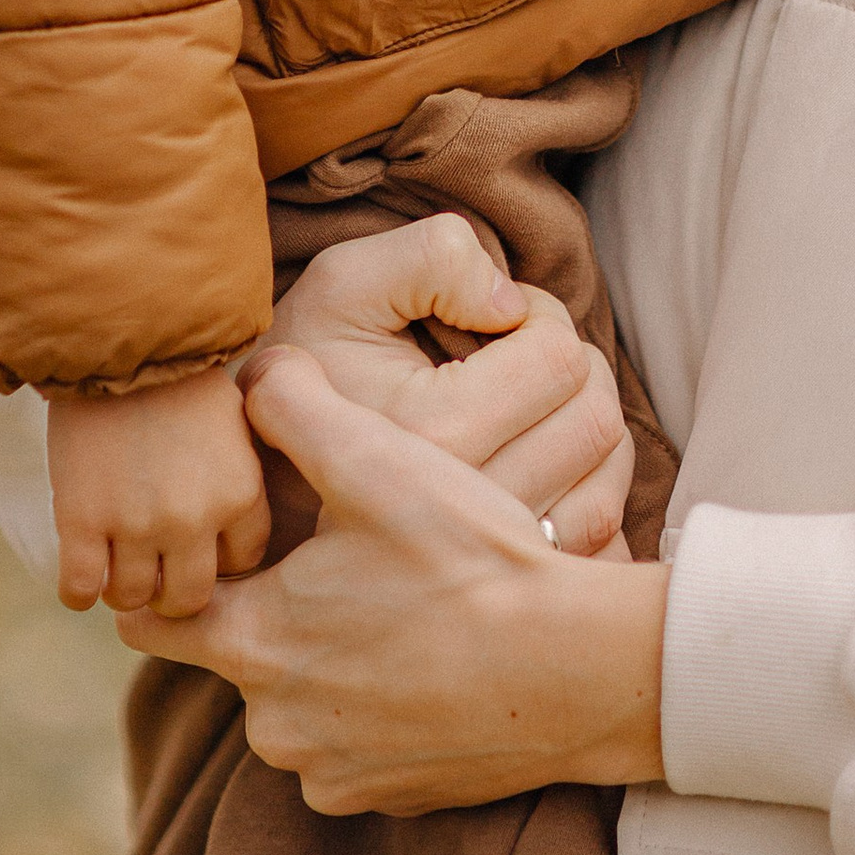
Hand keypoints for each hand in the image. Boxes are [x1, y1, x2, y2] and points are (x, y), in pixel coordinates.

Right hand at [46, 365, 271, 617]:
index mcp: (241, 492)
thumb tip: (226, 523)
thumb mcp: (233, 420)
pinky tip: (81, 570)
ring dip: (122, 588)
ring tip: (113, 563)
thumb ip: (235, 471)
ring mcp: (137, 524)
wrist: (119, 333)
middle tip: (152, 570)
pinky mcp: (82, 521)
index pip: (241, 564)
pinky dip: (77, 590)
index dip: (216, 558)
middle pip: (187, 598)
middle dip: (170, 590)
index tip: (197, 544)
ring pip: (132, 599)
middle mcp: (195, 518)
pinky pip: (80, 590)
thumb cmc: (178, 370)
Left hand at [115, 345, 665, 812]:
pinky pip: (351, 747)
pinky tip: (429, 661)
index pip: (151, 619)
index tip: (215, 547)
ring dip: (328, 662)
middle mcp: (272, 724)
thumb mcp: (377, 461)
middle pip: (237, 655)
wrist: (575, 672)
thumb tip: (250, 375)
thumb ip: (294, 409)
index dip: (176, 575)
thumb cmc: (471, 561)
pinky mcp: (382, 799)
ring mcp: (328, 772)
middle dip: (273, 611)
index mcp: (252, 642)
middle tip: (343, 562)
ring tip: (397, 606)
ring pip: (297, 702)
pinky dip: (376, 710)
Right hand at [271, 217, 633, 556]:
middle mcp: (467, 510)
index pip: (560, 359)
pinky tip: (541, 470)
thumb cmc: (303, 364)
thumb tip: (511, 303)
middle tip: (512, 359)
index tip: (491, 320)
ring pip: (605, 484)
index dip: (539, 317)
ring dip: (583, 429)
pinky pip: (596, 549)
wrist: (248, 477)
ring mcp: (489, 562)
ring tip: (521, 410)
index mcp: (433, 433)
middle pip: (594, 422)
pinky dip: (588, 502)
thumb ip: (431, 258)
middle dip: (571, 370)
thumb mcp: (344, 282)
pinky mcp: (503, 596)